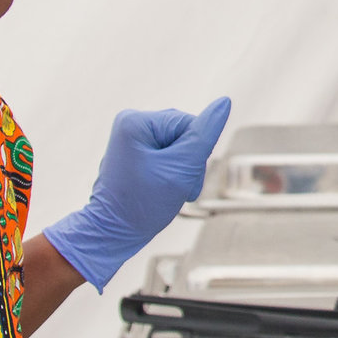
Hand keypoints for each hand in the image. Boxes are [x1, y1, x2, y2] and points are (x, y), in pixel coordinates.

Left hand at [45, 97, 232, 289]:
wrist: (112, 234)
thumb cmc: (141, 205)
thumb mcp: (180, 169)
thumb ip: (204, 136)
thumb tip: (224, 103)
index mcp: (136, 122)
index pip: (189, 125)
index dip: (195, 154)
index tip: (179, 179)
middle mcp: (131, 124)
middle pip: (184, 134)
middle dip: (188, 164)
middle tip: (175, 188)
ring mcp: (131, 138)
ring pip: (179, 147)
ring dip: (182, 171)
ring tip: (168, 191)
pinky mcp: (135, 152)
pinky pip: (167, 155)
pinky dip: (172, 173)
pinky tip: (162, 188)